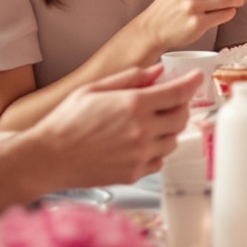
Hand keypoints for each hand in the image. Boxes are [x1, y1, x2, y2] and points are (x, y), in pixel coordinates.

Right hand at [29, 66, 201, 190]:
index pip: (177, 93)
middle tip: (172, 101)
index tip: (197, 78)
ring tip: (152, 123)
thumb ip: (130, 78)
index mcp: (133, 105)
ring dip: (169, 129)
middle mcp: (142, 131)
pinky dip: (156, 150)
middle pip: (181, 117)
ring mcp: (139, 155)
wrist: (49, 157)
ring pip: (172, 141)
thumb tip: (157, 72)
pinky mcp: (133, 174)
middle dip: (181, 106)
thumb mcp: (95, 89)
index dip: (191, 83)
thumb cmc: (66, 121)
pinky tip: (141, 143)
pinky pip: (158, 161)